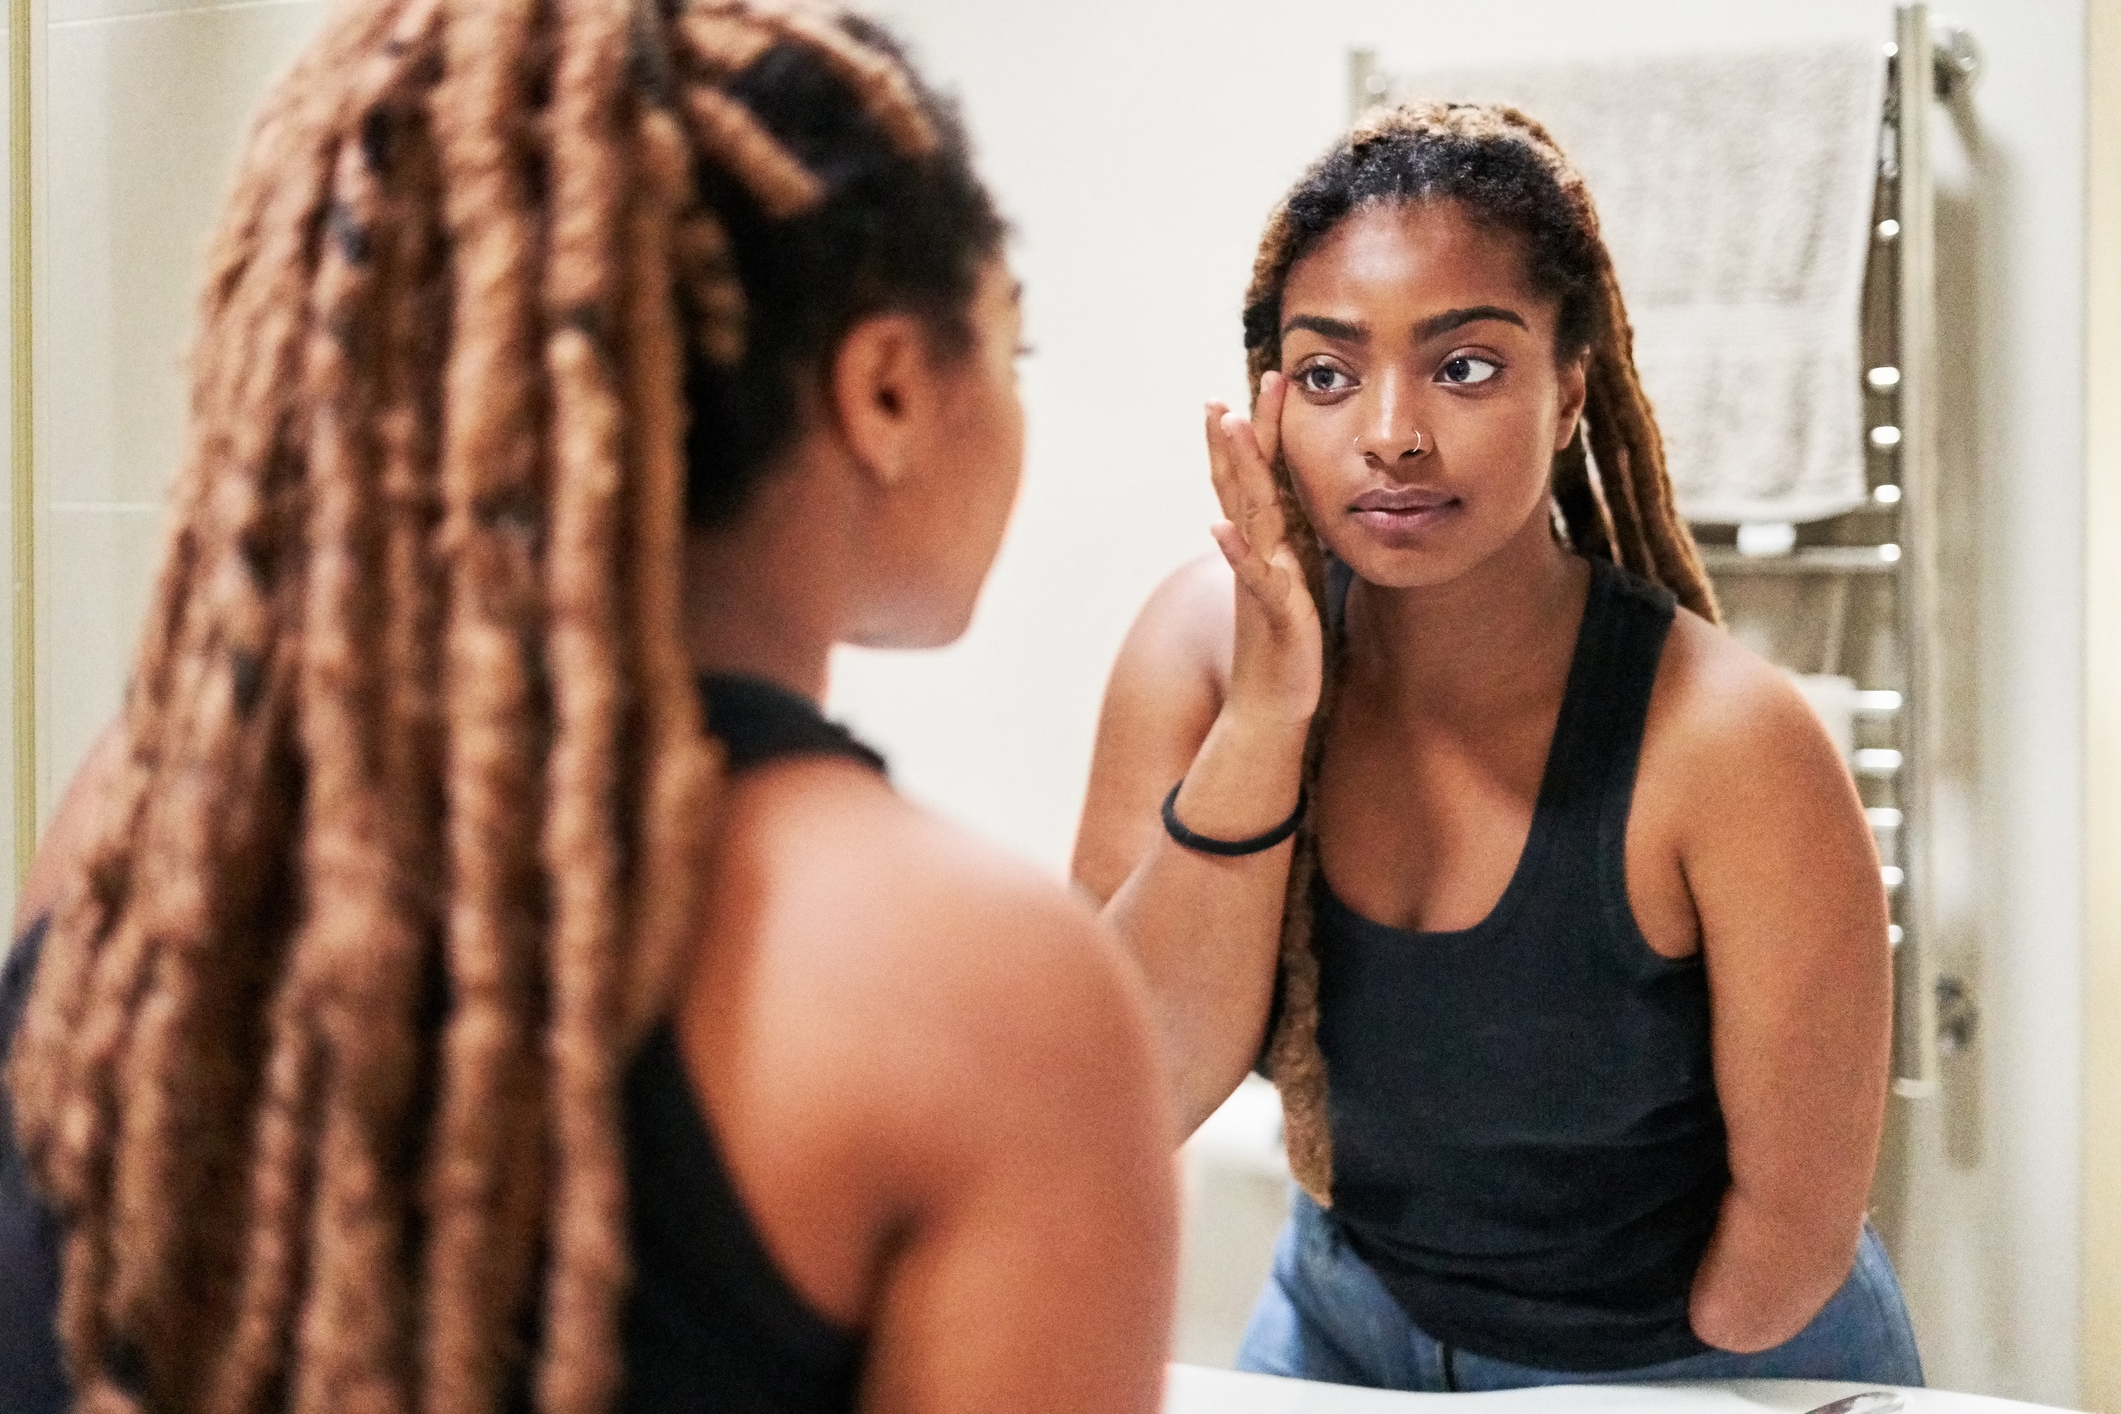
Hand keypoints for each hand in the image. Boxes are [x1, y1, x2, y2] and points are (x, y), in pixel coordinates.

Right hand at [1205, 372, 1322, 726]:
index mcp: (1274, 543)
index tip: (1271, 383)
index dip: (1263, 431)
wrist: (1272, 707)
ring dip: (1232, 466)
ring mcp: (1260, 579)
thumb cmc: (1290, 648)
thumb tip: (1314, 515)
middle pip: (1245, 481)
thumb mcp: (1303, 584)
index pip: (1264, 476)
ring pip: (1244, 513)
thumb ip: (1301, 546)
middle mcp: (1259, 553)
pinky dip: (1234, 551)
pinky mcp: (1271, 612)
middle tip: (1229, 386)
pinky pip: (1252, 577)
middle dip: (1238, 433)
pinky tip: (1219, 526)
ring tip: (1222, 424)